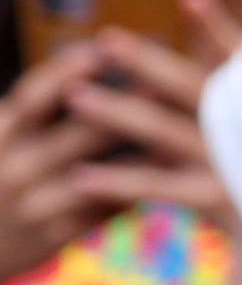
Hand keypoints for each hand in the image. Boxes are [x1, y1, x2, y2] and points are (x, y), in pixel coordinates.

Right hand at [0, 32, 215, 271]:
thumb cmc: (8, 173)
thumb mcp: (12, 137)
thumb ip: (44, 109)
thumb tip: (99, 54)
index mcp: (4, 133)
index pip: (32, 98)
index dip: (64, 72)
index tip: (100, 49)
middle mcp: (14, 166)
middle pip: (75, 134)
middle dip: (123, 109)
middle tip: (165, 84)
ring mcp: (33, 204)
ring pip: (96, 178)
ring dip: (141, 157)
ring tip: (180, 135)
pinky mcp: (54, 234)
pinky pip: (102, 212)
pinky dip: (136, 193)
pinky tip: (173, 179)